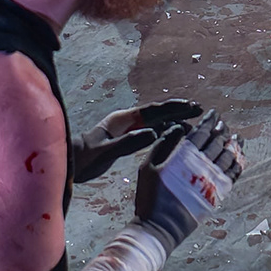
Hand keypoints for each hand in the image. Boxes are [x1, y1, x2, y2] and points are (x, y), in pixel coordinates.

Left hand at [67, 98, 204, 185]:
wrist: (71, 163)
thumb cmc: (85, 158)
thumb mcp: (106, 151)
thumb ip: (128, 142)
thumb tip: (153, 133)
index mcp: (123, 119)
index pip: (153, 111)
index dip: (173, 108)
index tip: (191, 106)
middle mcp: (127, 121)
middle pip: (158, 113)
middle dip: (178, 110)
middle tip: (199, 109)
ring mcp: (127, 129)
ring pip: (156, 123)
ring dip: (174, 121)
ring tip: (193, 123)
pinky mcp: (126, 139)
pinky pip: (150, 133)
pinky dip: (165, 132)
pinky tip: (175, 136)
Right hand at [134, 111, 244, 248]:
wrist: (160, 228)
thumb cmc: (150, 197)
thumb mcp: (148, 167)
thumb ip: (163, 144)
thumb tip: (179, 127)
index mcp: (184, 156)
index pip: (202, 132)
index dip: (209, 121)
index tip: (214, 114)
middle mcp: (202, 166)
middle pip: (217, 142)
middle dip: (222, 131)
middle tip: (223, 125)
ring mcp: (212, 181)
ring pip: (228, 157)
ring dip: (233, 145)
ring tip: (236, 138)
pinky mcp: (218, 195)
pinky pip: (233, 176)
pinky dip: (237, 164)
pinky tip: (238, 158)